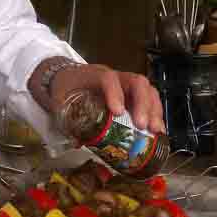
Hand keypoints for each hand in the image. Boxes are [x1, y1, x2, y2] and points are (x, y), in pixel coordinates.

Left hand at [50, 63, 164, 135]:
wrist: (67, 75)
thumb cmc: (65, 87)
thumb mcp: (58, 98)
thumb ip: (64, 117)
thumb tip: (76, 141)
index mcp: (93, 75)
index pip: (107, 79)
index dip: (115, 93)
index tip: (118, 112)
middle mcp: (114, 77)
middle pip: (135, 82)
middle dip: (142, 104)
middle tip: (142, 125)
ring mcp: (125, 84)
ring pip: (146, 89)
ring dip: (153, 110)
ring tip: (155, 130)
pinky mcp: (132, 94)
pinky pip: (149, 98)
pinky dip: (155, 114)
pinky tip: (158, 130)